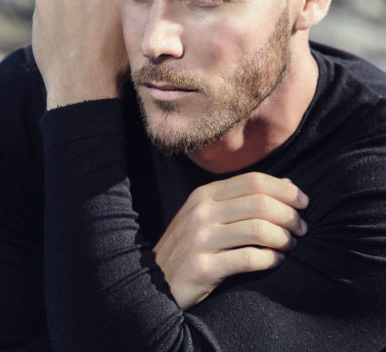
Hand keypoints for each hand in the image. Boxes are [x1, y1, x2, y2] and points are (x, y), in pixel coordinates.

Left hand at [32, 0, 128, 109]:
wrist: (84, 83)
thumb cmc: (113, 65)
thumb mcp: (131, 36)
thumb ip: (124, 12)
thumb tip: (118, 7)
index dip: (110, 0)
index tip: (107, 16)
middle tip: (92, 27)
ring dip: (72, 4)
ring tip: (76, 34)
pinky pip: (50, 0)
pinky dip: (54, 13)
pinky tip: (62, 34)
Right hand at [153, 172, 308, 309]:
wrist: (156, 280)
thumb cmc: (191, 244)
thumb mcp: (209, 214)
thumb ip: (243, 198)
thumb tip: (289, 185)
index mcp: (204, 194)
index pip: (253, 180)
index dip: (284, 190)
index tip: (303, 202)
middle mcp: (202, 212)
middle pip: (259, 203)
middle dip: (289, 215)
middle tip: (301, 228)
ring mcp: (200, 239)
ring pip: (258, 230)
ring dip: (283, 238)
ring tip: (290, 246)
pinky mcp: (203, 266)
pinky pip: (249, 259)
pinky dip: (270, 260)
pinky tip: (275, 261)